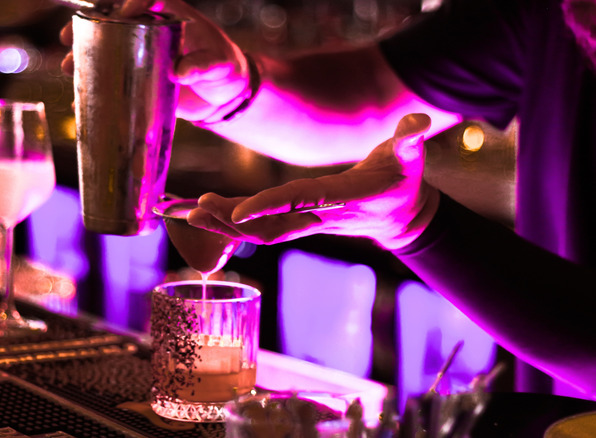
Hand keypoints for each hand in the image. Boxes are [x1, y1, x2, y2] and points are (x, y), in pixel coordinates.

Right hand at [60, 0, 249, 121]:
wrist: (224, 95)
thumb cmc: (225, 69)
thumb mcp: (219, 65)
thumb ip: (203, 65)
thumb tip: (179, 72)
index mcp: (170, 15)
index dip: (129, 1)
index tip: (119, 14)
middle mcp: (149, 29)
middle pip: (111, 19)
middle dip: (87, 26)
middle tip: (69, 38)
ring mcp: (140, 53)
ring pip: (104, 48)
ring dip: (82, 57)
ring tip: (68, 68)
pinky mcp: (137, 78)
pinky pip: (111, 78)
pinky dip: (95, 88)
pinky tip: (79, 99)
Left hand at [187, 113, 439, 249]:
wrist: (400, 217)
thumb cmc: (402, 182)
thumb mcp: (410, 158)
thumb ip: (410, 140)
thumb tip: (418, 122)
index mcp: (342, 199)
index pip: (301, 202)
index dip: (269, 206)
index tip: (237, 212)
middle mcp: (319, 215)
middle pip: (270, 225)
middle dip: (231, 222)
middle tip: (196, 210)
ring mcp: (306, 222)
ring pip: (260, 230)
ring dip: (224, 224)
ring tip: (189, 212)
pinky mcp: (297, 220)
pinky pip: (260, 225)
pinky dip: (231, 221)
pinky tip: (205, 210)